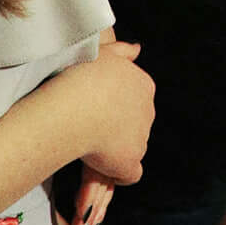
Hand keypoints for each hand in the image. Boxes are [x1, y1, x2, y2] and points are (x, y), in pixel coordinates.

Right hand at [61, 40, 156, 224]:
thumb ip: (121, 52)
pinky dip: (116, 176)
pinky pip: (129, 174)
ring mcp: (141, 138)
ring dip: (110, 154)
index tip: (91, 112)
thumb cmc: (83, 75)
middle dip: (112, 131)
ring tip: (87, 153)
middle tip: (86, 132)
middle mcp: (147, 111)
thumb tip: (137, 49)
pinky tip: (100, 175)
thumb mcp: (103, 53)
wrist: (78, 102)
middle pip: (128, 126)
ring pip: (126, 150)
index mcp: (143, 85)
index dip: (109, 110)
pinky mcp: (131, 160)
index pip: (130, 102)